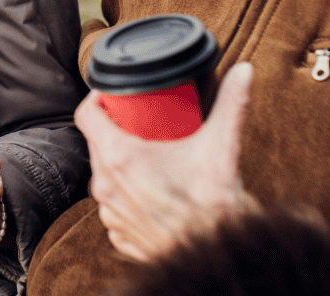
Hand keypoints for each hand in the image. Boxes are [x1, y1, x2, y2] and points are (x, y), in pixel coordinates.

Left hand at [77, 63, 252, 262]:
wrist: (214, 258)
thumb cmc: (213, 209)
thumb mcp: (221, 147)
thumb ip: (232, 104)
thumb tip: (243, 71)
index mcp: (119, 158)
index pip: (86, 114)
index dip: (98, 99)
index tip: (116, 94)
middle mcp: (106, 185)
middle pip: (97, 142)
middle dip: (116, 128)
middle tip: (142, 120)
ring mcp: (110, 212)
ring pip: (104, 174)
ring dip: (121, 162)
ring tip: (148, 153)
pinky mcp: (119, 232)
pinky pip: (114, 204)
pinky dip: (127, 193)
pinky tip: (149, 188)